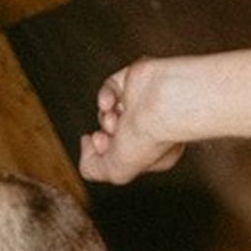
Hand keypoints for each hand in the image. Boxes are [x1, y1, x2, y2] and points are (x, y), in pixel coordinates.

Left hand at [78, 60, 183, 185]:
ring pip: (109, 112)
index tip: (100, 146)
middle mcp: (150, 129)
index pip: (120, 157)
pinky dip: (105, 95)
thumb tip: (87, 145)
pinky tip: (109, 101)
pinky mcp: (137, 80)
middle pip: (112, 135)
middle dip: (103, 137)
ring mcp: (143, 105)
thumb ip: (93, 168)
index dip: (104, 154)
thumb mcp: (116, 170)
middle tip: (103, 137)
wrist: (163, 102)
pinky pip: (111, 88)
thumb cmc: (148, 139)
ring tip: (113, 119)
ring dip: (105, 117)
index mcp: (154, 154)